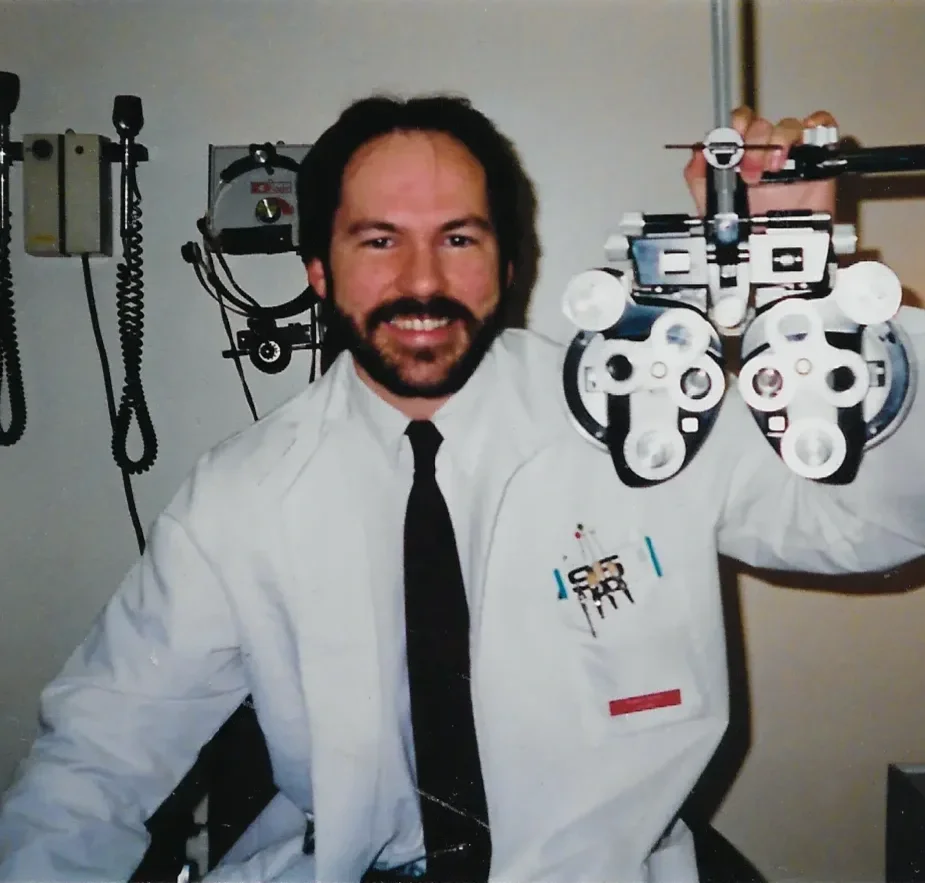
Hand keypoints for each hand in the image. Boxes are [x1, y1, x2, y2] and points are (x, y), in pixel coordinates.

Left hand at [683, 106, 837, 217]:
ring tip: (773, 169)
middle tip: (750, 172)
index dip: (732, 128)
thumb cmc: (747, 230)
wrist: (775, 254)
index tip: (730, 144)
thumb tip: (697, 155)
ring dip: (779, 140)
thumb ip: (698, 178)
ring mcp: (790, 153)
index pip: (736, 125)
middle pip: (760, 124)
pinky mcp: (817, 159)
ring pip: (787, 125)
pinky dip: (816, 124)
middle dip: (753, 143)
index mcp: (738, 158)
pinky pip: (821, 126)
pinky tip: (804, 143)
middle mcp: (763, 152)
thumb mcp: (711, 206)